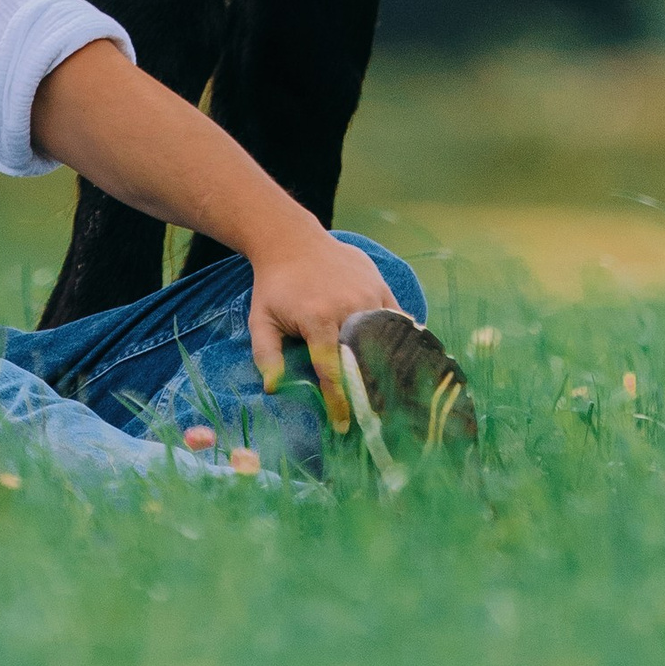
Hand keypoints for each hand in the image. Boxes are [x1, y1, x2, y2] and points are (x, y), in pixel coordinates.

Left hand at [246, 225, 396, 433]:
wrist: (290, 240)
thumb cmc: (274, 286)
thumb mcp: (261, 320)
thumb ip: (266, 355)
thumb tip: (274, 389)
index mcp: (318, 318)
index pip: (332, 369)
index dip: (339, 401)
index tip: (342, 425)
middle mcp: (348, 306)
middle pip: (366, 356)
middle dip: (370, 388)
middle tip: (373, 414)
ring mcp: (367, 293)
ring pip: (385, 336)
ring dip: (388, 363)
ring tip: (394, 390)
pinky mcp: (378, 283)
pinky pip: (396, 314)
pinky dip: (399, 336)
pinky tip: (404, 356)